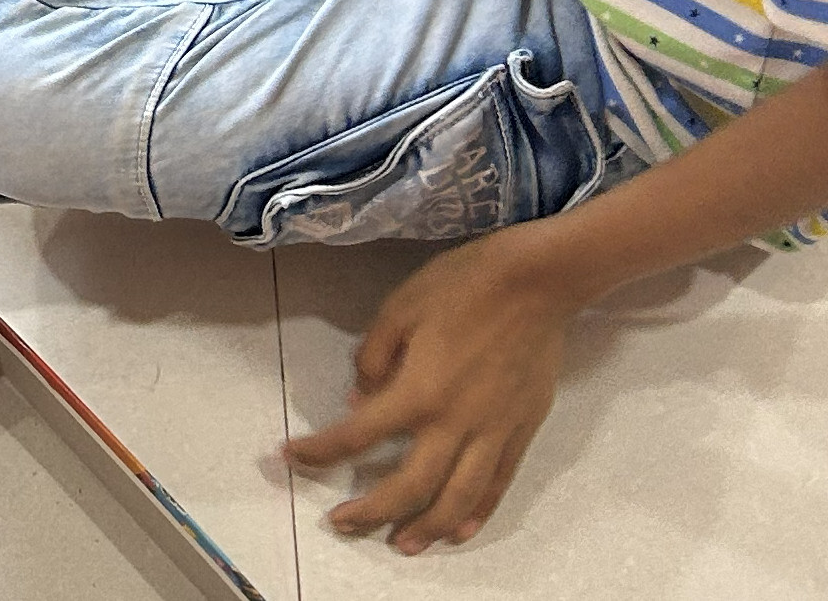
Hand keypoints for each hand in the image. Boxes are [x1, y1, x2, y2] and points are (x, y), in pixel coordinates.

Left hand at [286, 230, 579, 552]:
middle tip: (342, 523)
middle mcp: (454, 423)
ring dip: (426, 529)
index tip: (293, 458)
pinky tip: (458, 530)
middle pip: (408, 485)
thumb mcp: (399, 307)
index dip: (321, 451)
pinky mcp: (521, 432)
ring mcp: (492, 433)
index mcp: (417, 391)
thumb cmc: (460, 286)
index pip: (358, 435)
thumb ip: (374, 356)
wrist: (535, 282)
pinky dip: (477, 514)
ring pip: (457, 499)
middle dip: (370, 511)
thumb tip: (360, 399)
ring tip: (401, 545)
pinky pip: (497, 486)